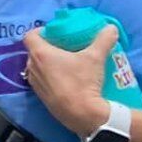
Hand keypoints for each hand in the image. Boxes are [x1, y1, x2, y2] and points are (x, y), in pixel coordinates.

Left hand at [22, 23, 114, 137]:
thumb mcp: (95, 58)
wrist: (81, 113)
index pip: (30, 35)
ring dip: (47, 63)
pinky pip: (41, 80)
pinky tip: (65, 79)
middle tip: (63, 46)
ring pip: (37, 66)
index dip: (40, 31)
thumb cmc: (83, 81)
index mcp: (40, 54)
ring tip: (65, 63)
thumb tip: (111, 28)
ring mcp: (34, 82)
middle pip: (34, 50)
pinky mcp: (40, 96)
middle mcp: (32, 67)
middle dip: (47, 47)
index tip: (54, 32)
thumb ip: (103, 40)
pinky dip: (49, 76)